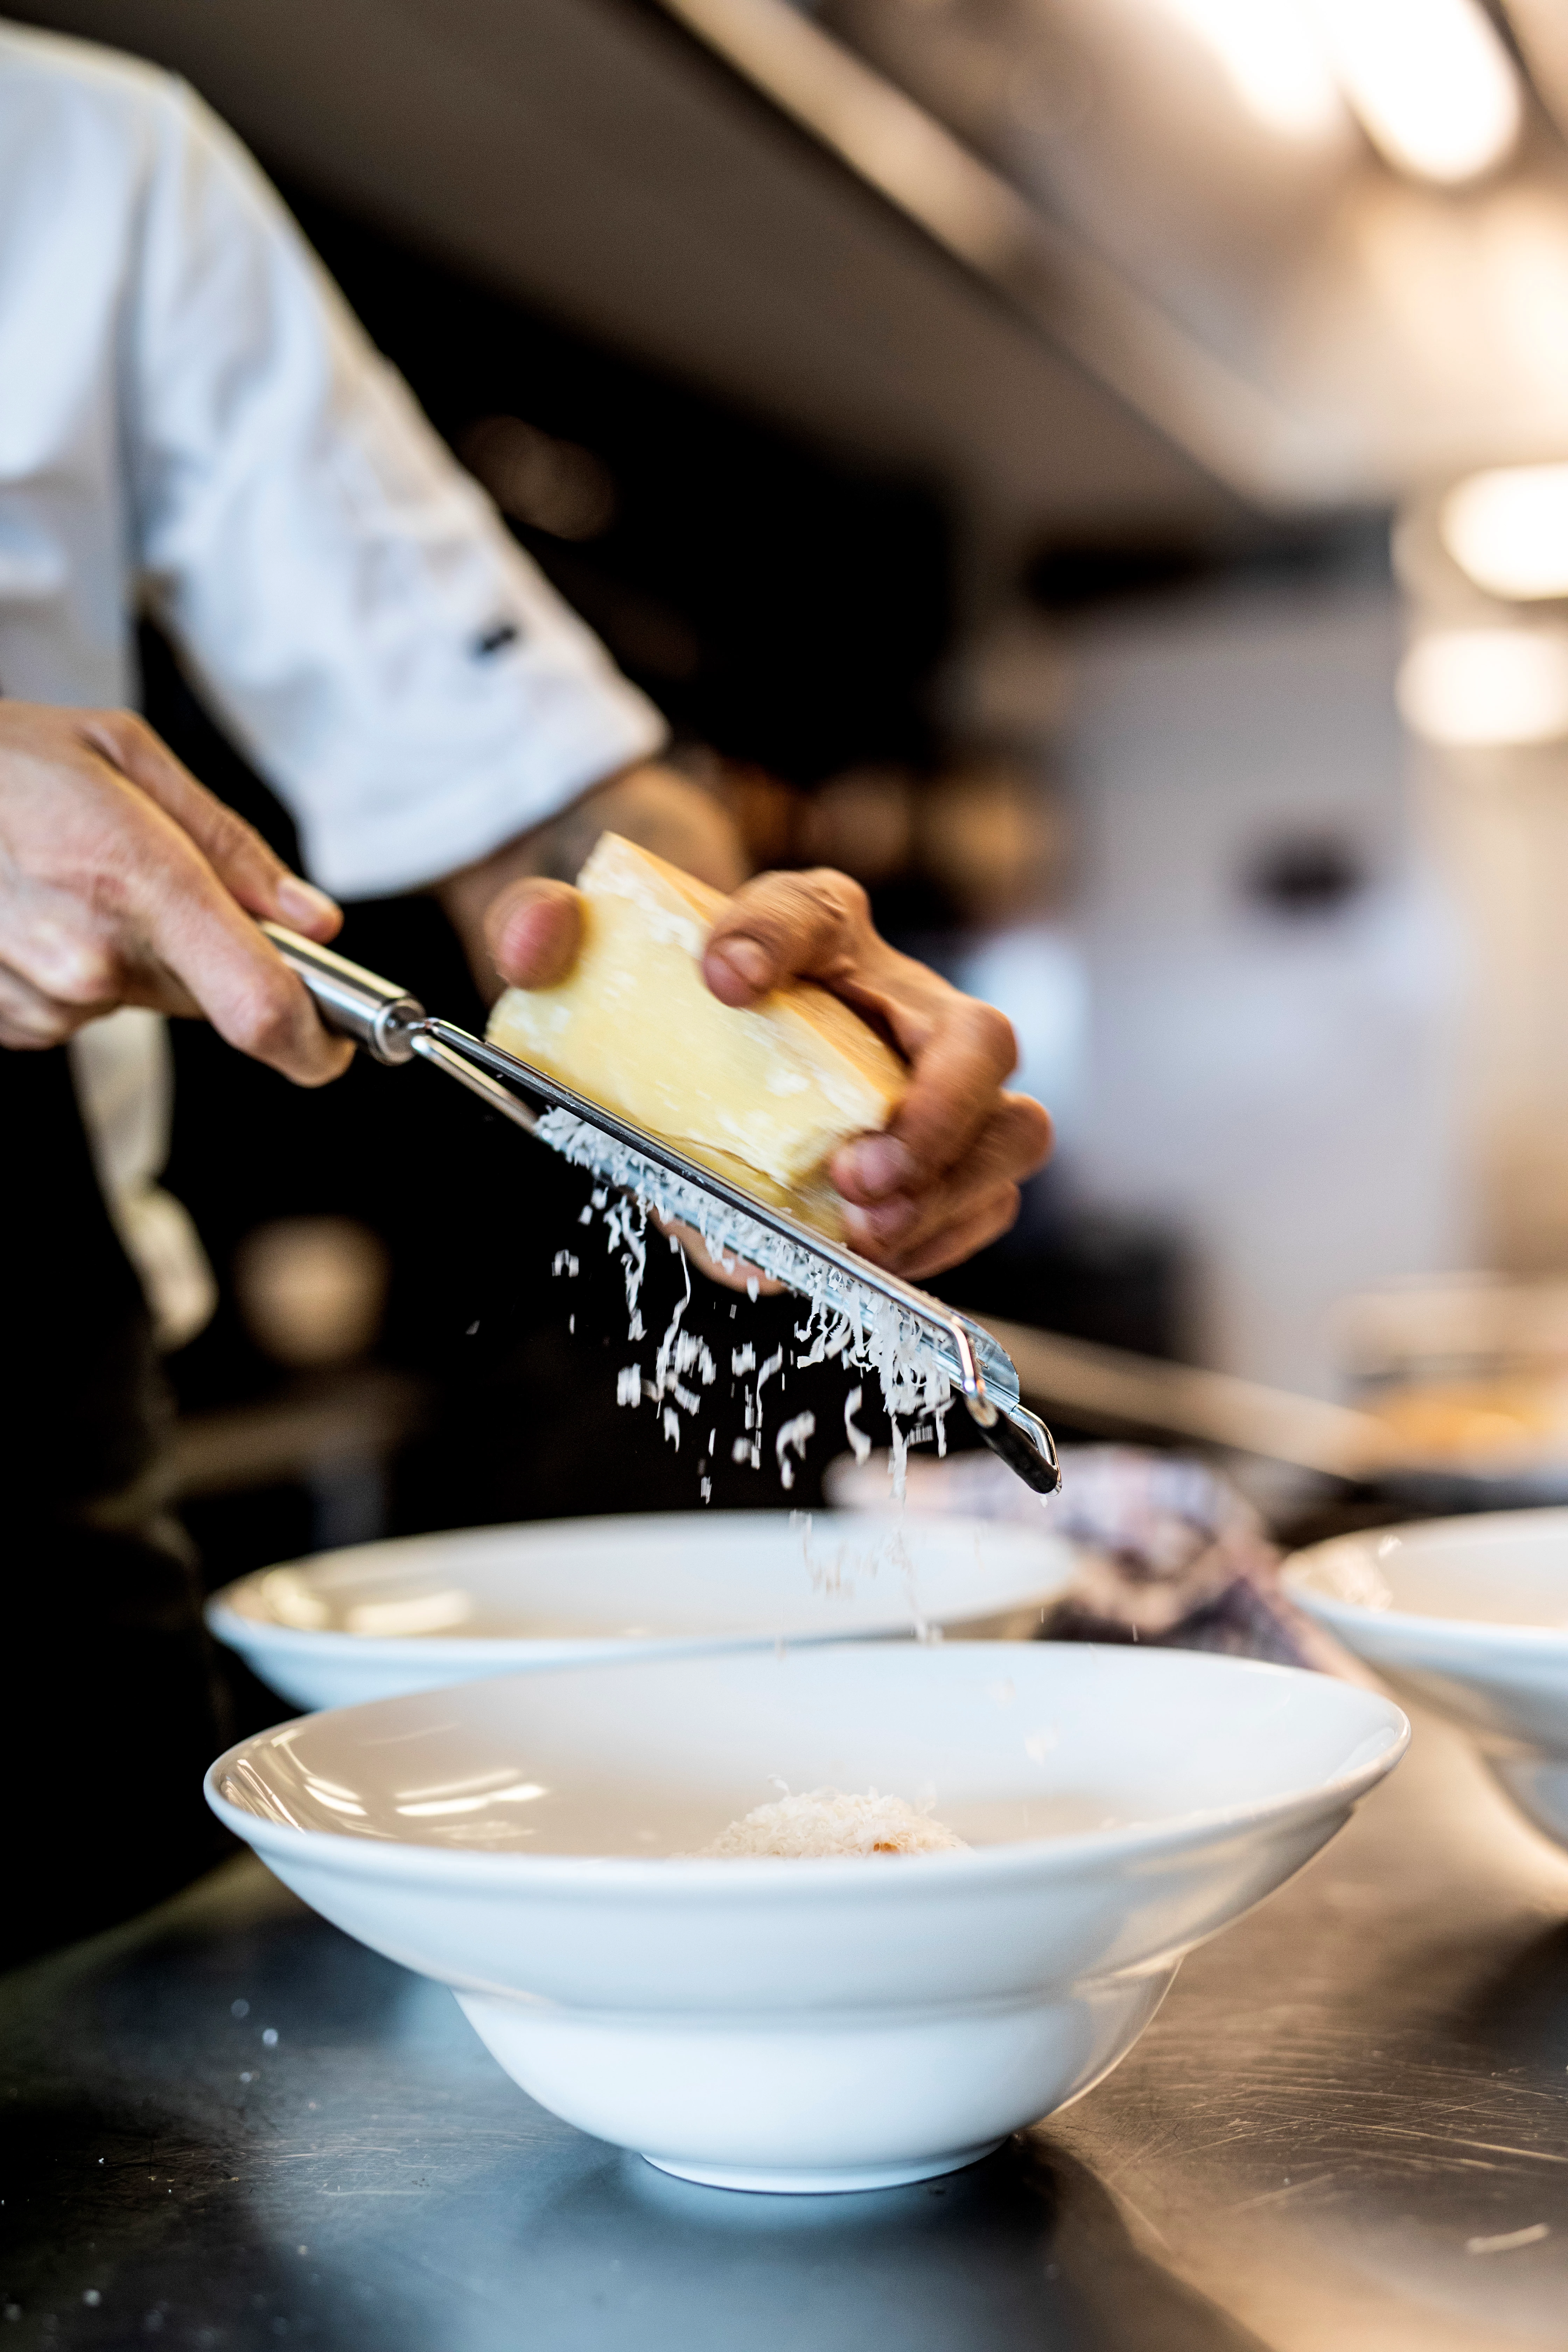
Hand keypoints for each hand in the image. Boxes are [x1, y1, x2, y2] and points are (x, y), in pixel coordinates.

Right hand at [0, 701, 351, 1082]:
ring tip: (71, 876)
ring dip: (130, 951)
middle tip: (150, 879)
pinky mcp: (10, 1020)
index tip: (338, 1039)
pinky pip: (80, 1005)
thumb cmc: (3, 760)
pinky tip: (38, 907)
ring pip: (140, 997)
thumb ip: (232, 847)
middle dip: (204, 951)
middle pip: (207, 997)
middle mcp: (92, 958)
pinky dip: (77, 964)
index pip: (260, 1008)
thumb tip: (312, 921)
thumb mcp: (126, 756)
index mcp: (139, 884)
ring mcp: (46, 997)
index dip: (315, 1041)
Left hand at [485, 864, 1052, 1281]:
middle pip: (977, 1040)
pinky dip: (938, 1239)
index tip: (720, 978)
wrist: (706, 1011)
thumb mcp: (589, 935)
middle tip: (855, 1169)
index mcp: (818, 926)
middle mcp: (899, 1002)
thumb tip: (534, 943)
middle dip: (937, 1114)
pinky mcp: (934, 1160)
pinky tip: (872, 1259)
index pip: (811, 911)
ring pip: (1007, 1131)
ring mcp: (933, 1086)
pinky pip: (978, 1202)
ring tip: (867, 1230)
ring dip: (949, 1192)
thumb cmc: (668, 973)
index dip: (774, 939)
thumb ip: (542, 922)